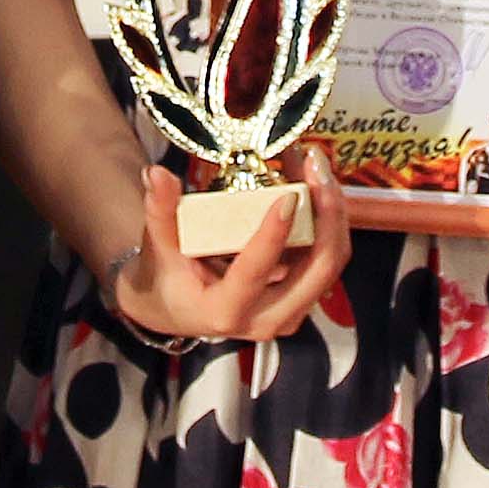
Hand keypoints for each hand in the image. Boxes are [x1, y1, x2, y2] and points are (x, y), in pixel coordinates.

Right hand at [101, 149, 351, 345]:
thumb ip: (159, 210)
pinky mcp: (300, 299)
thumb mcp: (159, 246)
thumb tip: (156, 174)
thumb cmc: (167, 278)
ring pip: (330, 263)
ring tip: (317, 168)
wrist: (175, 307)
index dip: (274, 234)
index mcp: (226, 311)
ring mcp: (288, 312)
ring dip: (332, 214)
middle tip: (317, 169)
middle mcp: (265, 320)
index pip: (256, 273)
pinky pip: (326, 259)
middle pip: (318, 270)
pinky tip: (315, 185)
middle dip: (328, 216)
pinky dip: (327, 222)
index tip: (287, 196)